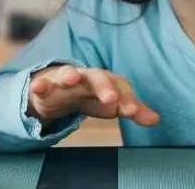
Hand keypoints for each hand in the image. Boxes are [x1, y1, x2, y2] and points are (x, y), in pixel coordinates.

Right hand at [27, 65, 158, 127]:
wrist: (60, 88)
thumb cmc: (91, 96)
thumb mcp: (112, 104)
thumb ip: (131, 109)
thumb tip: (157, 119)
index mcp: (107, 81)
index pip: (120, 86)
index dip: (127, 99)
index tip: (133, 112)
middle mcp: (87, 77)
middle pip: (98, 77)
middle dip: (104, 87)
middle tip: (111, 100)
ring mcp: (66, 79)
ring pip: (68, 74)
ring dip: (70, 75)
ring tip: (71, 79)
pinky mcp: (47, 85)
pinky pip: (42, 83)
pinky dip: (40, 84)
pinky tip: (37, 87)